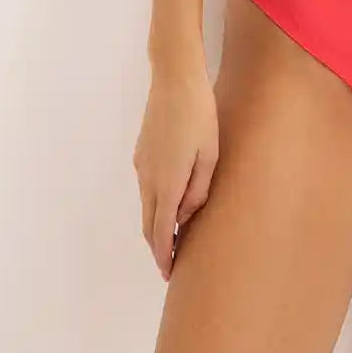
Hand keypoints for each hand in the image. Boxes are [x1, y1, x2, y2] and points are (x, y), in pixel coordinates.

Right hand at [133, 66, 218, 281]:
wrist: (175, 79)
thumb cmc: (200, 115)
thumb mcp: (210, 155)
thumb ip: (198, 190)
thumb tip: (184, 215)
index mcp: (167, 182)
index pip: (160, 231)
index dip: (163, 255)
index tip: (168, 273)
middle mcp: (148, 177)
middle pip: (148, 222)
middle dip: (157, 246)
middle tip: (169, 263)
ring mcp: (141, 163)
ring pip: (145, 204)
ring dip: (155, 224)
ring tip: (171, 236)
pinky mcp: (141, 151)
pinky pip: (146, 187)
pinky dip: (153, 203)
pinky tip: (168, 202)